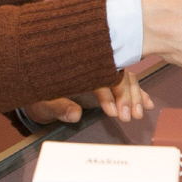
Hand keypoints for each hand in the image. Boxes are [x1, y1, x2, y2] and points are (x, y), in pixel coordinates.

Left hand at [24, 71, 152, 124]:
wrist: (34, 90)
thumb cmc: (37, 96)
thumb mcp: (41, 102)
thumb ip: (57, 107)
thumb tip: (75, 114)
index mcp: (77, 67)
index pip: (99, 76)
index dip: (108, 93)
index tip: (113, 112)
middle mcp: (92, 66)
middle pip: (117, 75)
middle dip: (127, 95)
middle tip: (130, 116)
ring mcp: (100, 72)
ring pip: (125, 77)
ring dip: (135, 95)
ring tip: (139, 113)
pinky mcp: (106, 80)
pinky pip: (126, 82)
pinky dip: (138, 92)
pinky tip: (147, 103)